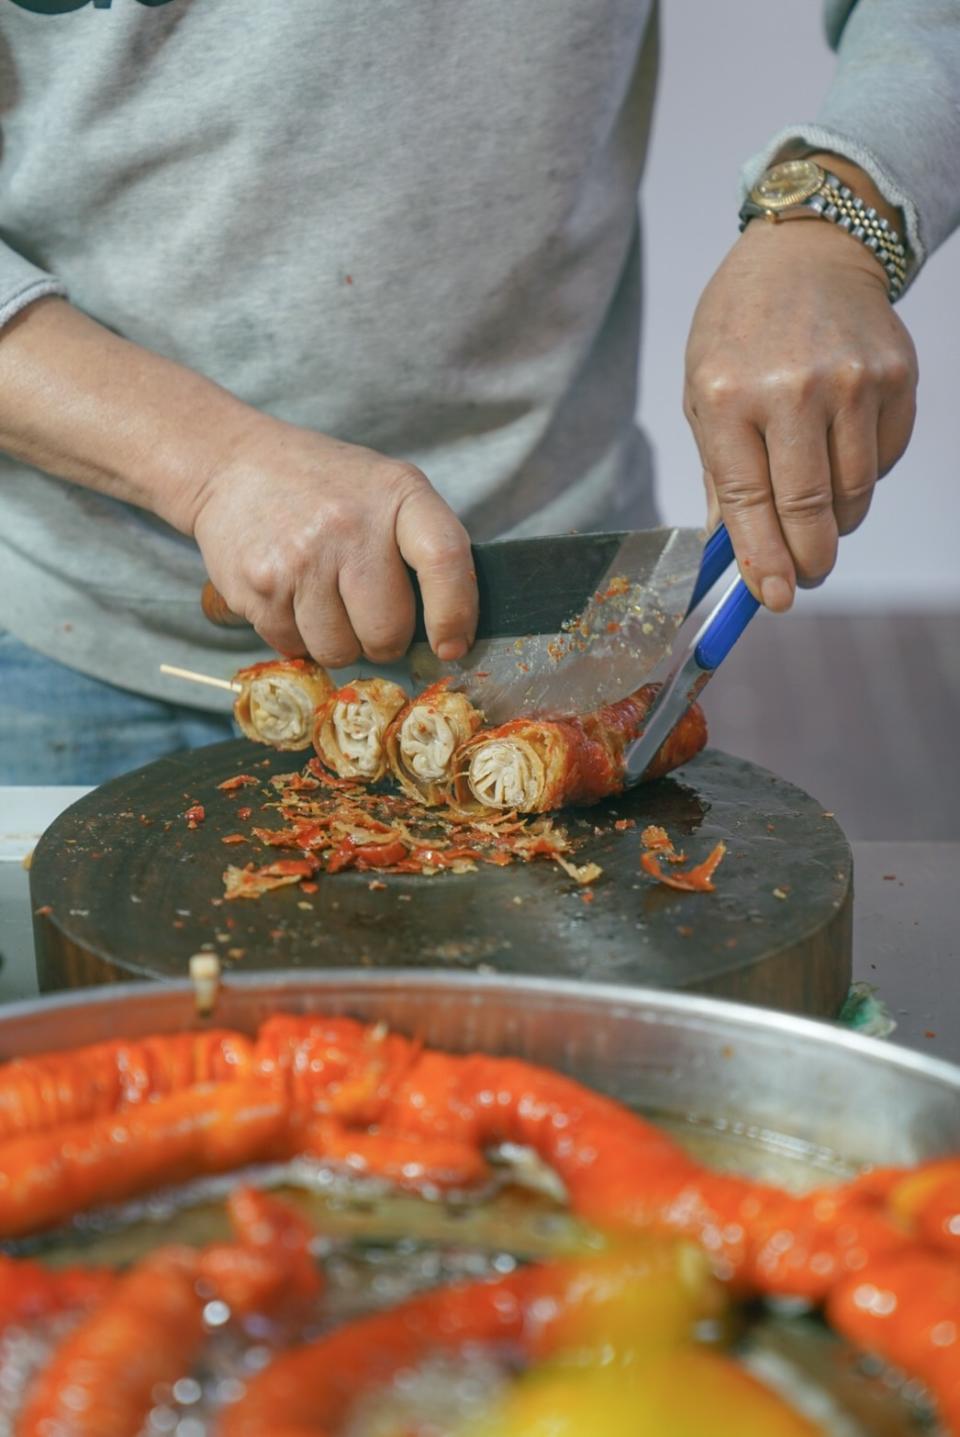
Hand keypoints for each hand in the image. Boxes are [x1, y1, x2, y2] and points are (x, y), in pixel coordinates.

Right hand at [191, 420, 476, 665]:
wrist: (232, 466)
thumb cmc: (327, 488)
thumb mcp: (387, 490)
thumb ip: (425, 547)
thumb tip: (451, 634)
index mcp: (397, 493)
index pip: (444, 560)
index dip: (455, 614)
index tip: (452, 646)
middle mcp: (348, 524)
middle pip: (387, 631)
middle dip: (384, 639)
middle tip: (370, 615)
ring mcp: (299, 559)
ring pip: (339, 651)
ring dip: (338, 641)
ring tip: (325, 597)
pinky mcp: (258, 588)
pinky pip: (295, 648)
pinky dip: (298, 635)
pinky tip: (292, 594)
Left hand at [683, 217, 917, 609]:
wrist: (807, 253)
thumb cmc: (741, 332)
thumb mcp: (703, 395)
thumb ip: (720, 479)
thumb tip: (737, 556)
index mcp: (727, 397)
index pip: (749, 503)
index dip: (763, 561)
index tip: (772, 598)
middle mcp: (792, 389)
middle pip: (808, 510)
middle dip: (806, 559)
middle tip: (801, 576)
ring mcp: (850, 382)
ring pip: (852, 495)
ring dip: (834, 522)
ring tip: (815, 510)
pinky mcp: (895, 378)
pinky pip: (883, 461)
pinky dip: (862, 477)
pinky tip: (839, 451)